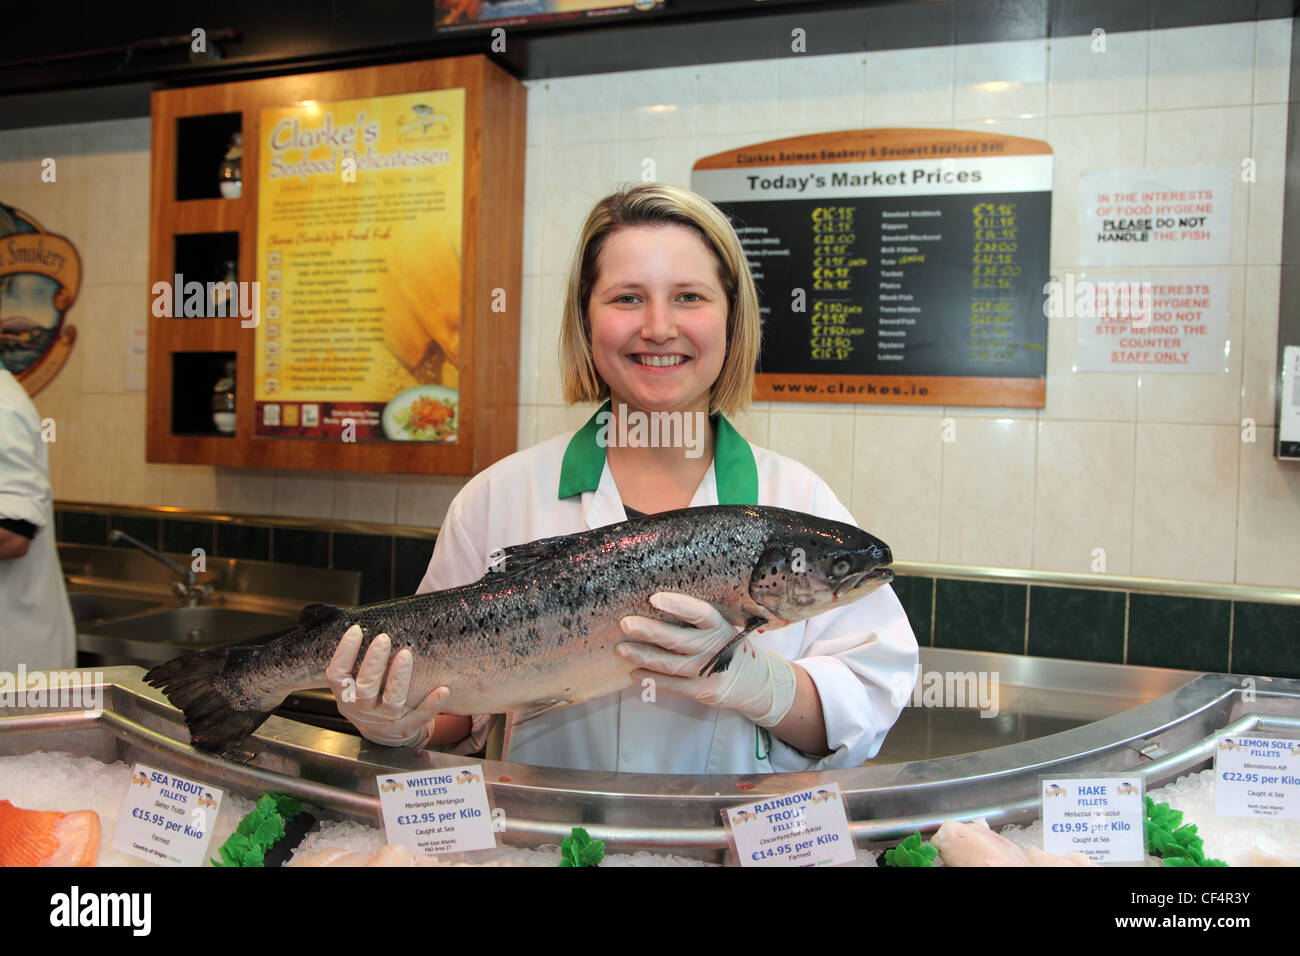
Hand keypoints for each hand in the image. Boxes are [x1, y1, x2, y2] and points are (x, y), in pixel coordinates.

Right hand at [326, 624, 448, 746]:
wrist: (384, 737)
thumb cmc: (370, 702)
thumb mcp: (355, 688)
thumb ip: (356, 666)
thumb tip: (364, 627)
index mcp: (346, 696)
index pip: (337, 675)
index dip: (344, 653)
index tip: (356, 630)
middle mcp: (363, 710)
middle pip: (365, 688)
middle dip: (374, 663)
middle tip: (383, 638)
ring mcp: (385, 721)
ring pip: (391, 701)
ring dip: (398, 678)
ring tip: (406, 655)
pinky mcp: (407, 727)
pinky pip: (421, 716)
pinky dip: (432, 704)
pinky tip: (443, 690)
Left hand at [616, 592, 796, 725]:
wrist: (753, 681)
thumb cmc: (727, 647)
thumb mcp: (720, 628)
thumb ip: (695, 621)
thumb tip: (653, 606)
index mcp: (719, 626)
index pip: (699, 613)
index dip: (678, 605)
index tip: (654, 598)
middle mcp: (715, 648)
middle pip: (678, 640)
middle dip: (650, 631)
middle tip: (625, 623)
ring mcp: (709, 672)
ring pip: (670, 664)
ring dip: (643, 656)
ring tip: (621, 649)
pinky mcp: (703, 691)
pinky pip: (672, 685)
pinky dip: (651, 679)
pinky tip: (634, 672)